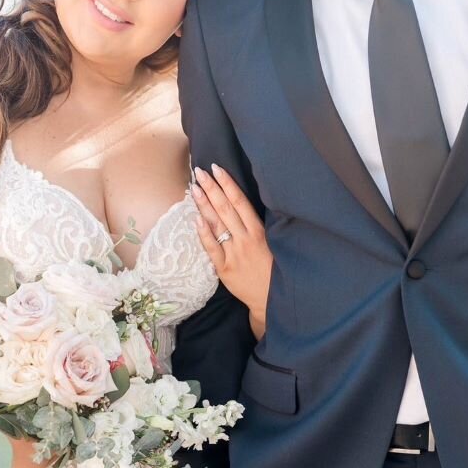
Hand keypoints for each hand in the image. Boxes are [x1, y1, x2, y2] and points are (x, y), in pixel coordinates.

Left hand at [192, 165, 271, 330]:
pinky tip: (195, 219)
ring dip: (204, 205)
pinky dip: (203, 233)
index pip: (240, 202)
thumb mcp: (271, 243)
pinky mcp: (225, 269)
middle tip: (199, 172)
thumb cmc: (273, 268)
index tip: (217, 169)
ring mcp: (235, 254)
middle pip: (225, 209)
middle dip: (211, 188)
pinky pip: (212, 248)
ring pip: (217, 225)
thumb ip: (255, 226)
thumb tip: (238, 202)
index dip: (227, 184)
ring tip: (194, 188)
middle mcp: (246, 240)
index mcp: (260, 232)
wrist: (271, 299)